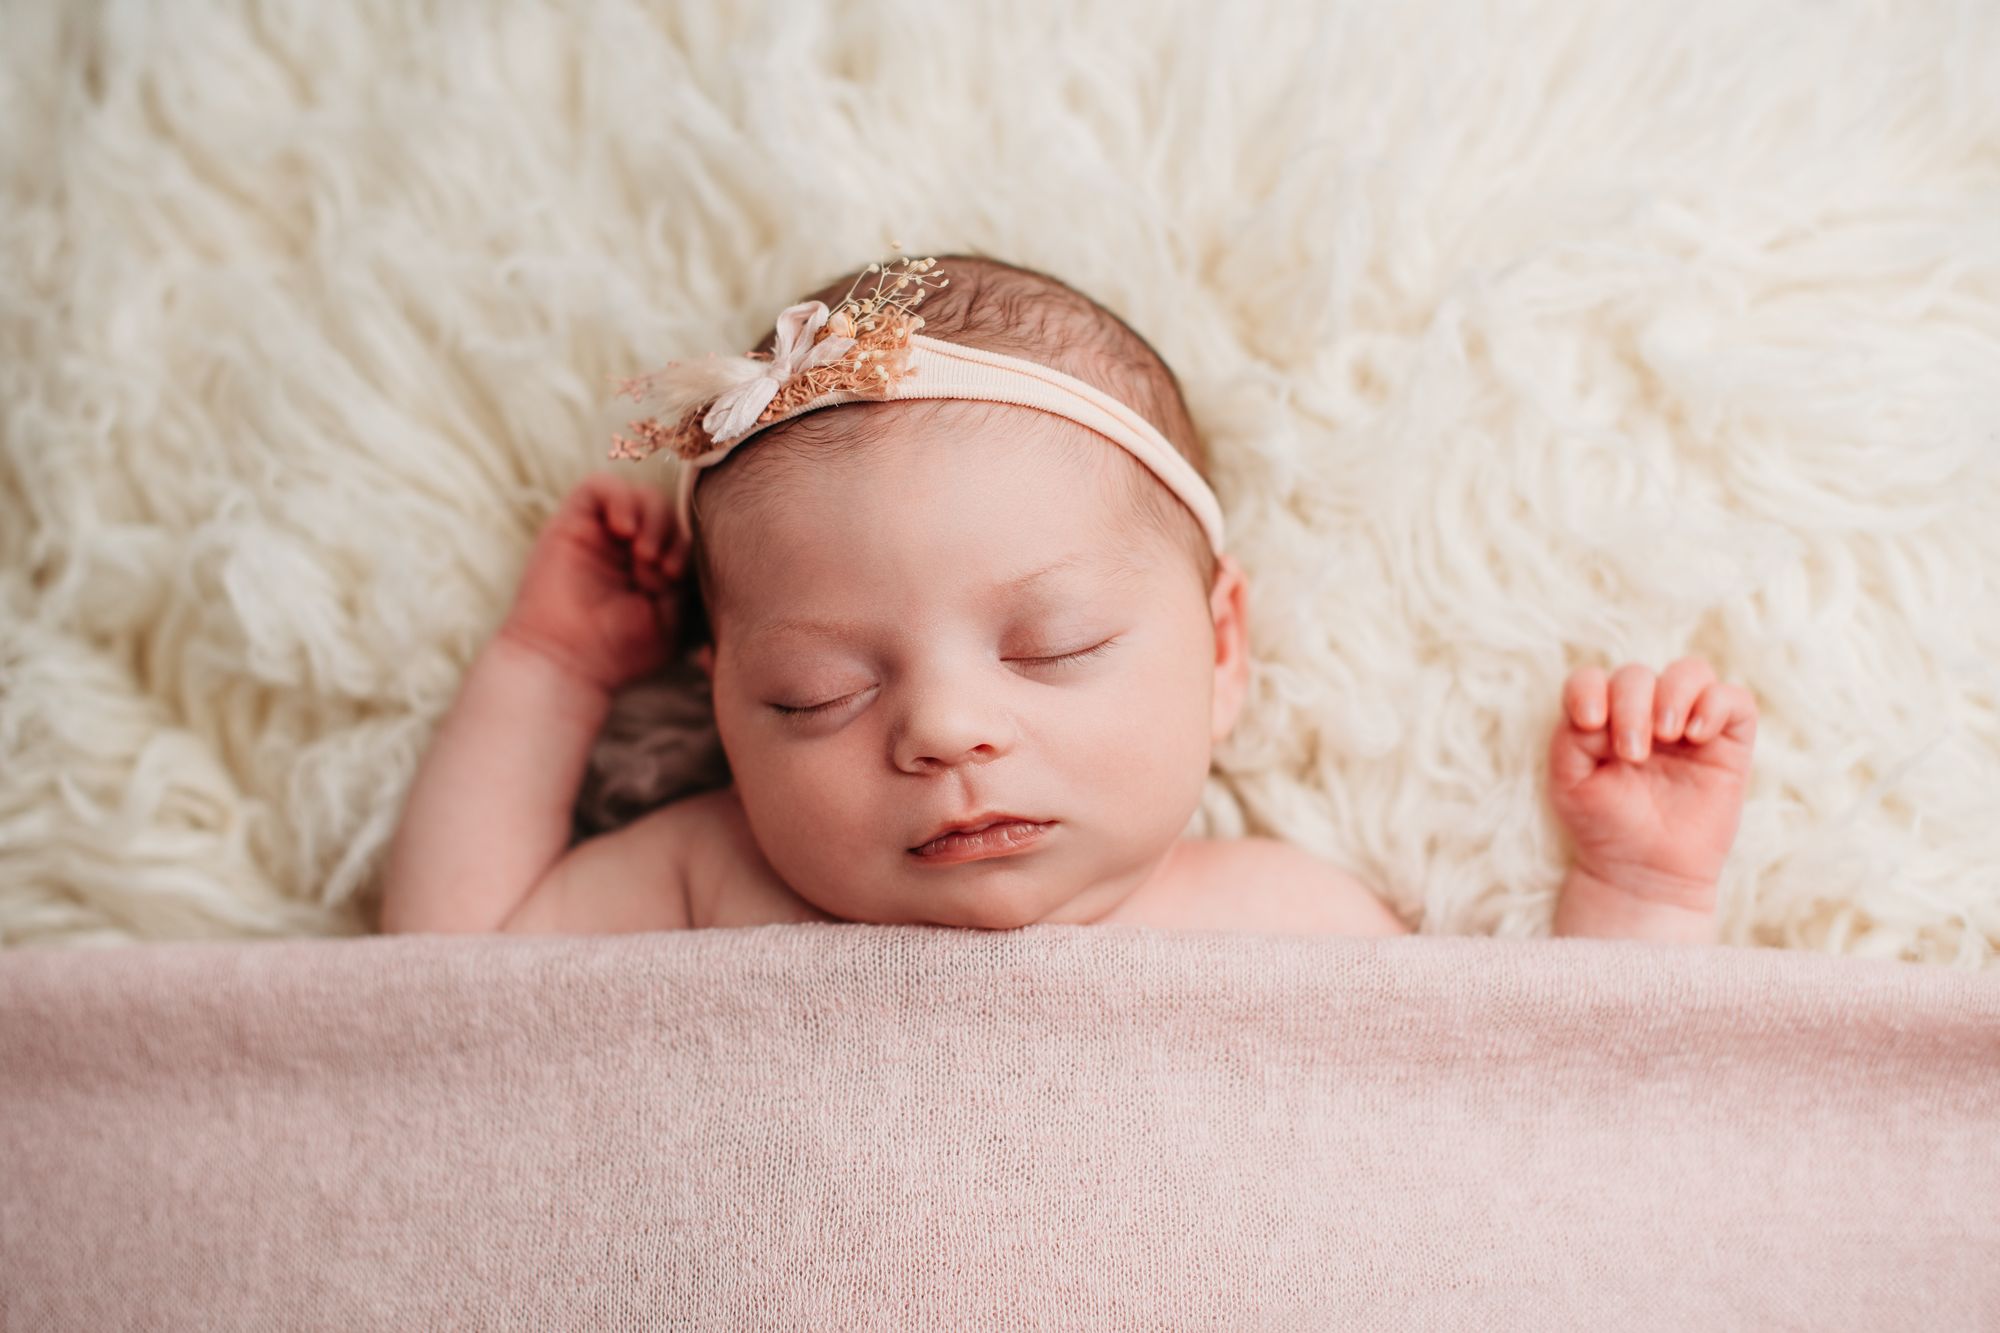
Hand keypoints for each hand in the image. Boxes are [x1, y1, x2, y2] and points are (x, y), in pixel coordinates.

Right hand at [499, 473, 689, 691]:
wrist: (567, 663)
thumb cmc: (618, 651)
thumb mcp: (670, 619)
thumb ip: (685, 582)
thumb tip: (694, 547)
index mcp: (650, 568)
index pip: (681, 533)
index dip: (686, 548)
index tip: (674, 581)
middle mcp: (624, 548)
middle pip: (664, 510)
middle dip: (670, 534)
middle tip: (659, 570)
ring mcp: (597, 535)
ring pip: (638, 493)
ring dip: (652, 518)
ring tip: (643, 555)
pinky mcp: (570, 524)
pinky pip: (600, 485)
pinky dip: (620, 499)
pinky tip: (623, 531)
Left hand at [1546, 657, 1757, 909]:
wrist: (1644, 871)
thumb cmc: (1604, 823)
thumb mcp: (1570, 782)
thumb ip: (1572, 739)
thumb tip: (1601, 712)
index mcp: (1602, 717)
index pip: (1592, 679)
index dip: (1588, 689)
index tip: (1589, 721)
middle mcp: (1645, 713)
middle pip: (1638, 675)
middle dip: (1631, 705)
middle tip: (1632, 753)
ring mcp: (1688, 724)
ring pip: (1690, 672)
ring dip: (1673, 694)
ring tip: (1666, 734)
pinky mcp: (1728, 742)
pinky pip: (1735, 700)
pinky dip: (1715, 706)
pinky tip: (1696, 736)